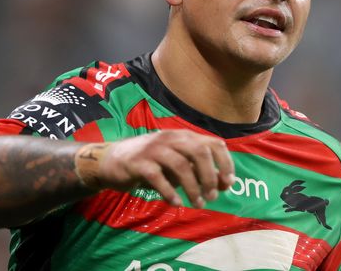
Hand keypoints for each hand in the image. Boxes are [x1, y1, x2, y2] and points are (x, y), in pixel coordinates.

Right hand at [95, 130, 234, 207]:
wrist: (112, 161)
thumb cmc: (151, 163)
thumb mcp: (177, 163)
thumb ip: (198, 170)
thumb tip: (225, 184)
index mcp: (184, 136)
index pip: (214, 143)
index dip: (225, 162)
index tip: (228, 182)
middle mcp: (171, 138)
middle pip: (199, 152)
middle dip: (209, 176)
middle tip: (212, 196)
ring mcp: (154, 149)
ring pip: (181, 165)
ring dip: (193, 187)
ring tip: (198, 203)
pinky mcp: (138, 163)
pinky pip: (158, 177)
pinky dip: (170, 192)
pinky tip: (176, 203)